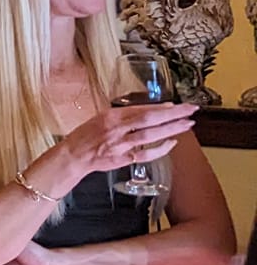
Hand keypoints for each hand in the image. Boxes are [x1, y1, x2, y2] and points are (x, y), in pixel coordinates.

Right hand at [55, 101, 196, 178]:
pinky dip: (160, 149)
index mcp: (111, 116)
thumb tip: (153, 111)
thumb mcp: (102, 117)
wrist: (72, 155)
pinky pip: (145, 155)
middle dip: (172, 114)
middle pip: (149, 120)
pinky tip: (172, 143)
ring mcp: (120, 145)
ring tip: (187, 124)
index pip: (141, 109)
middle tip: (190, 110)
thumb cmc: (86, 136)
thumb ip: (126, 115)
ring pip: (150, 136)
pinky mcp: (122, 159)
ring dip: (170, 129)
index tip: (178, 105)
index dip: (162, 108)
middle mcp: (116, 129)